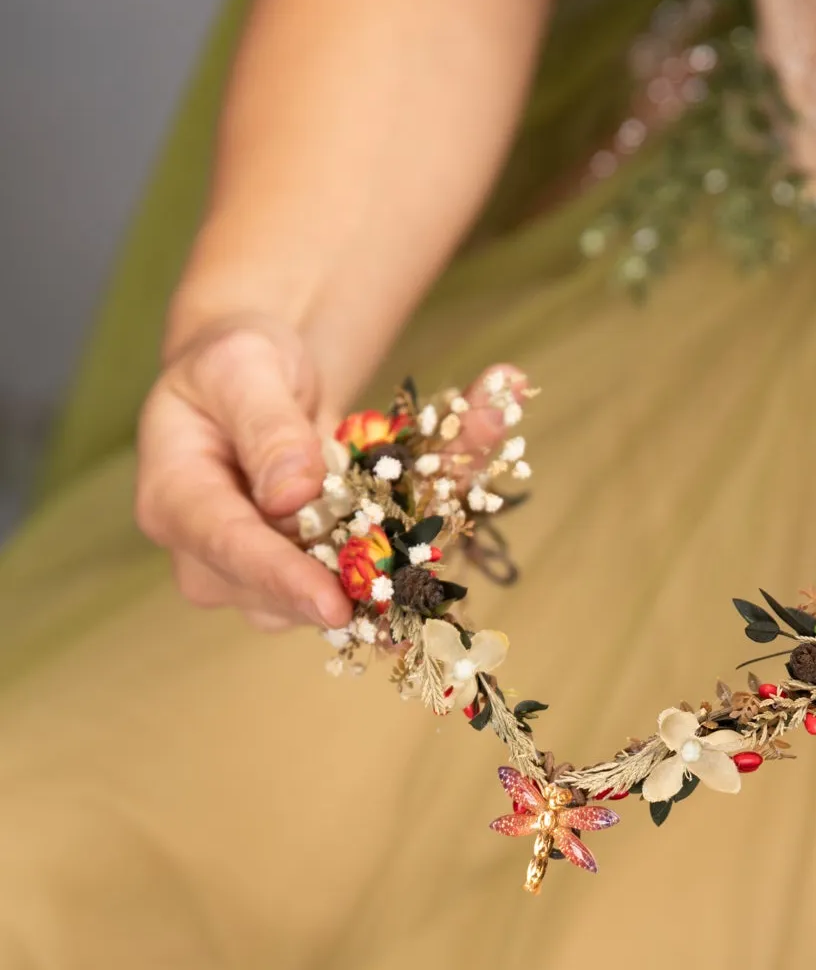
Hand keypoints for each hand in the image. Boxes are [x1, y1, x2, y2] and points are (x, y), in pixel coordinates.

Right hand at [136, 316, 525, 630]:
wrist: (257, 382)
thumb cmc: (234, 365)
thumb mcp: (242, 366)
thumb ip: (265, 424)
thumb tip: (292, 494)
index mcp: (176, 504)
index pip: (229, 551)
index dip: (283, 580)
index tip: (333, 604)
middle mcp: (219, 558)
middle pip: (291, 590)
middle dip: (367, 570)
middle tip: (435, 541)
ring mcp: (273, 577)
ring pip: (347, 588)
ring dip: (415, 543)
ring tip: (480, 440)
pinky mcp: (325, 577)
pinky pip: (383, 568)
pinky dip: (436, 522)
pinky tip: (484, 443)